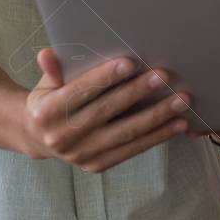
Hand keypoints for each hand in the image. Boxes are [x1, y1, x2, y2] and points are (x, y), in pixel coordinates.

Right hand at [20, 49, 191, 171]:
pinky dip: (157, 136)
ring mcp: (80, 155)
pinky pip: (132, 150)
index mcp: (46, 112)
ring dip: (157, 117)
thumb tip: (47, 54)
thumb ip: (54, 69)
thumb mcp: (48, 82)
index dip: (104, 77)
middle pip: (106, 112)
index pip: (80, 92)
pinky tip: (177, 124)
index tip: (130, 62)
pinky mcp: (96, 165)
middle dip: (137, 92)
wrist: (39, 137)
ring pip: (124, 134)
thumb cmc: (51, 98)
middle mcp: (61, 137)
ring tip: (181, 101)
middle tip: (164, 76)